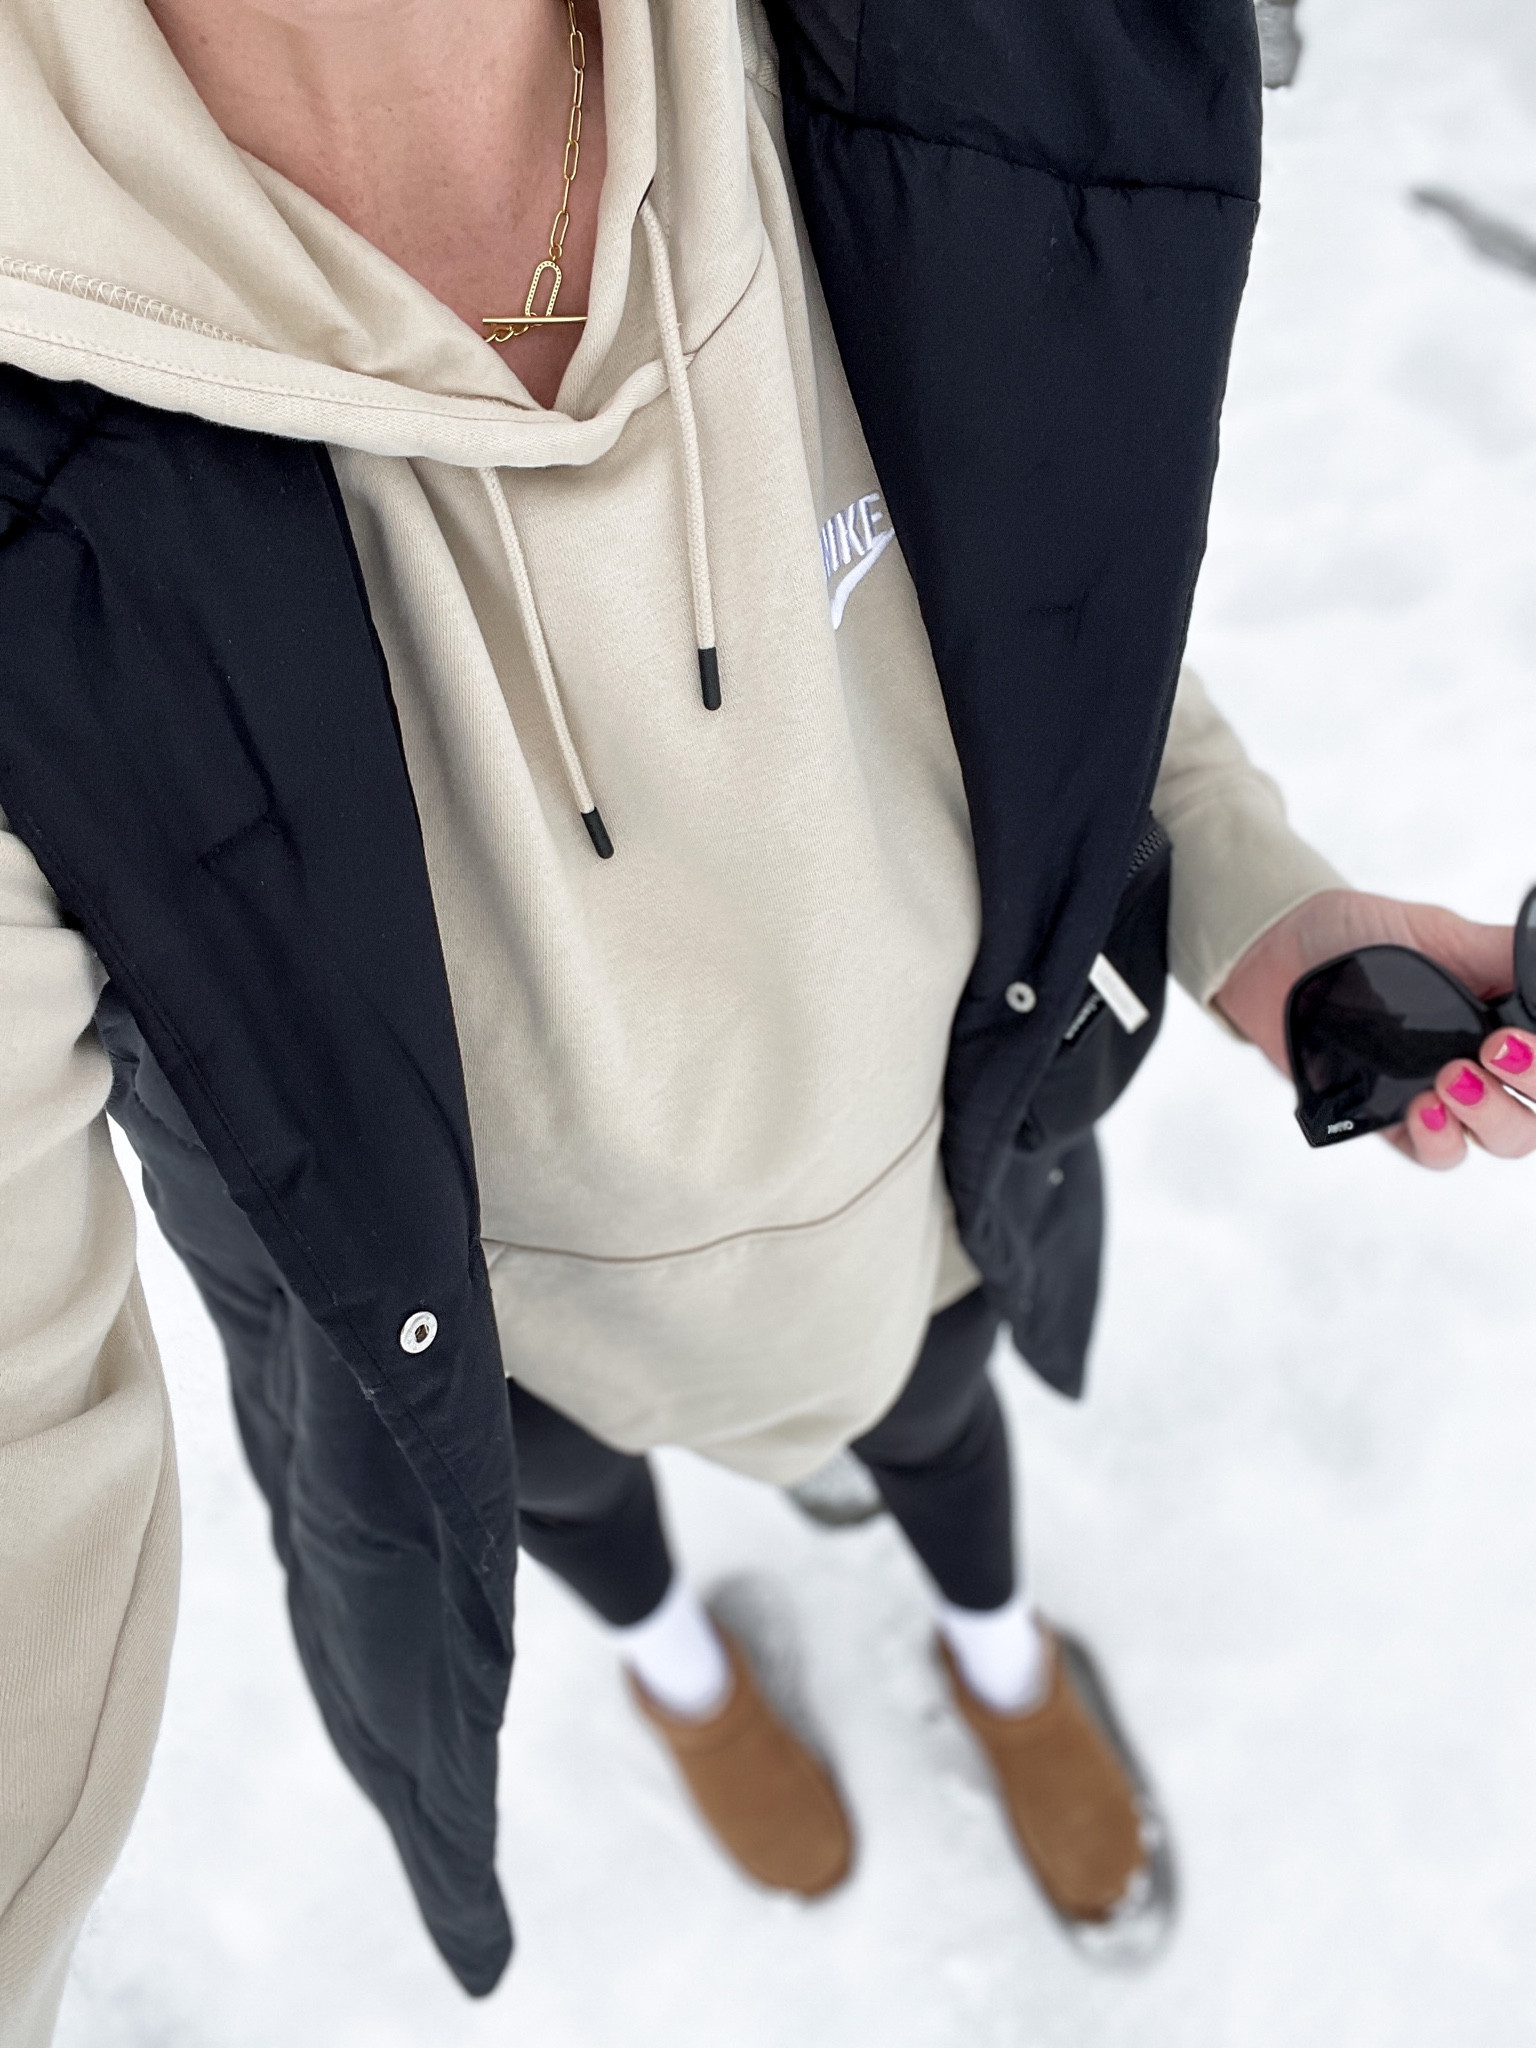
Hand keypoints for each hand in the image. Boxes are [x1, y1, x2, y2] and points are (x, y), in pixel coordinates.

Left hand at [1213, 889, 1535, 1168]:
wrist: (1282, 952)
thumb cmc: (1365, 937)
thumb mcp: (1444, 933)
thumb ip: (1507, 954)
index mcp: (1511, 1018)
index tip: (1520, 1034)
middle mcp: (1488, 1065)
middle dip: (1535, 1085)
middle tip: (1498, 1049)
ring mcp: (1445, 1098)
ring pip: (1503, 1138)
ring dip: (1491, 1116)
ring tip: (1453, 1078)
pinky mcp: (1397, 1123)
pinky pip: (1437, 1154)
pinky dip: (1440, 1140)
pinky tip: (1423, 1109)